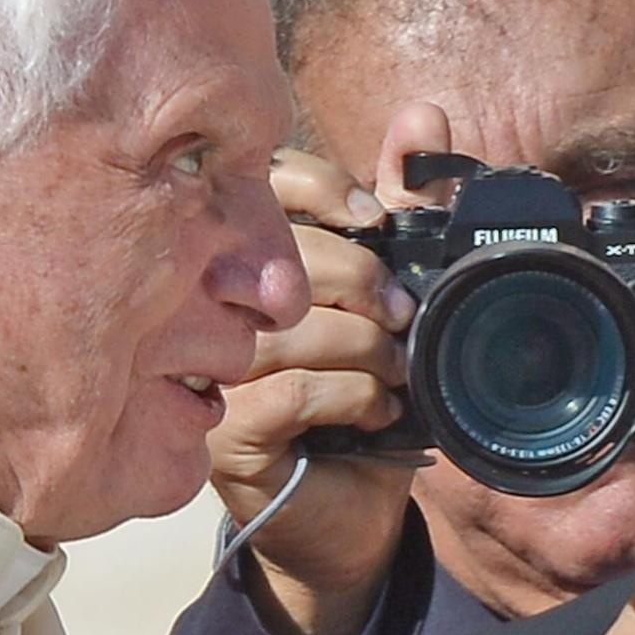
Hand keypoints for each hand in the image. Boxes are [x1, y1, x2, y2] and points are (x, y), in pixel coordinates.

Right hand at [210, 143, 421, 634]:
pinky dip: (350, 396)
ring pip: (286, 325)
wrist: (350, 517)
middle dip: (360, 277)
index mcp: (251, 259)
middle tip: (405, 314)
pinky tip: (376, 412)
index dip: (318, 187)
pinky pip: (291, 391)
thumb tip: (424, 117)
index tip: (373, 217)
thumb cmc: (365, 402)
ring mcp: (210, 373)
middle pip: (278, 253)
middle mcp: (215, 308)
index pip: (260, 185)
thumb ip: (405, 213)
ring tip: (397, 371)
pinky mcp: (224, 436)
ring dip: (363, 345)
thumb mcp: (394, 300)